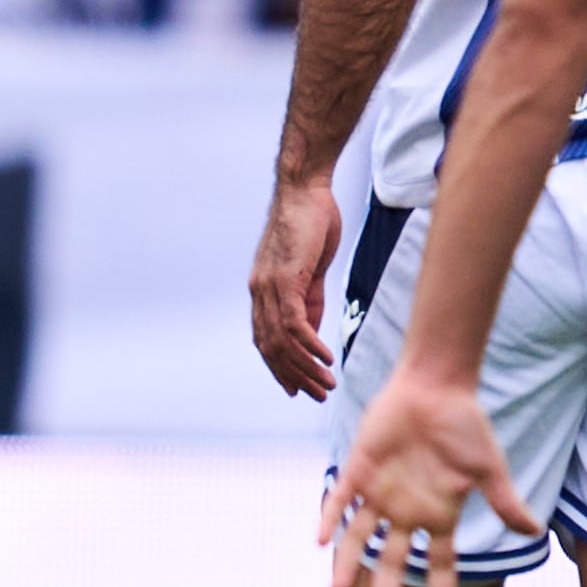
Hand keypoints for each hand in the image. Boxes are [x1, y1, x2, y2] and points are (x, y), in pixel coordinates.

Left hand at [250, 174, 342, 399]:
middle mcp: (260, 293)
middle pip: (271, 347)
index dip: (279, 367)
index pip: (266, 340)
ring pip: (282, 341)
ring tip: (327, 384)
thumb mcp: (310, 269)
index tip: (297, 388)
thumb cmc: (310, 223)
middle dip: (293, 376)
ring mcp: (269, 288)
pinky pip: (295, 323)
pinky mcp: (285, 280)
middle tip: (315, 395)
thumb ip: (308, 299)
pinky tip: (325, 358)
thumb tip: (310, 330)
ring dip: (305, 367)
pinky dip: (310, 344)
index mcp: (264, 291)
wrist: (305, 191)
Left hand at [321, 368, 528, 586]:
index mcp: (440, 513)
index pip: (440, 562)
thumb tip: (534, 532)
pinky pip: (341, 500)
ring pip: (359, 537)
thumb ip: (505, 501)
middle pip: (394, 560)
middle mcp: (408, 510)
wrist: (435, 386)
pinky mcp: (359, 470)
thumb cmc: (466, 425)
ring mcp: (380, 492)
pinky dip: (331, 518)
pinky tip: (322, 540)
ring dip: (348, 563)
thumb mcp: (490, 468)